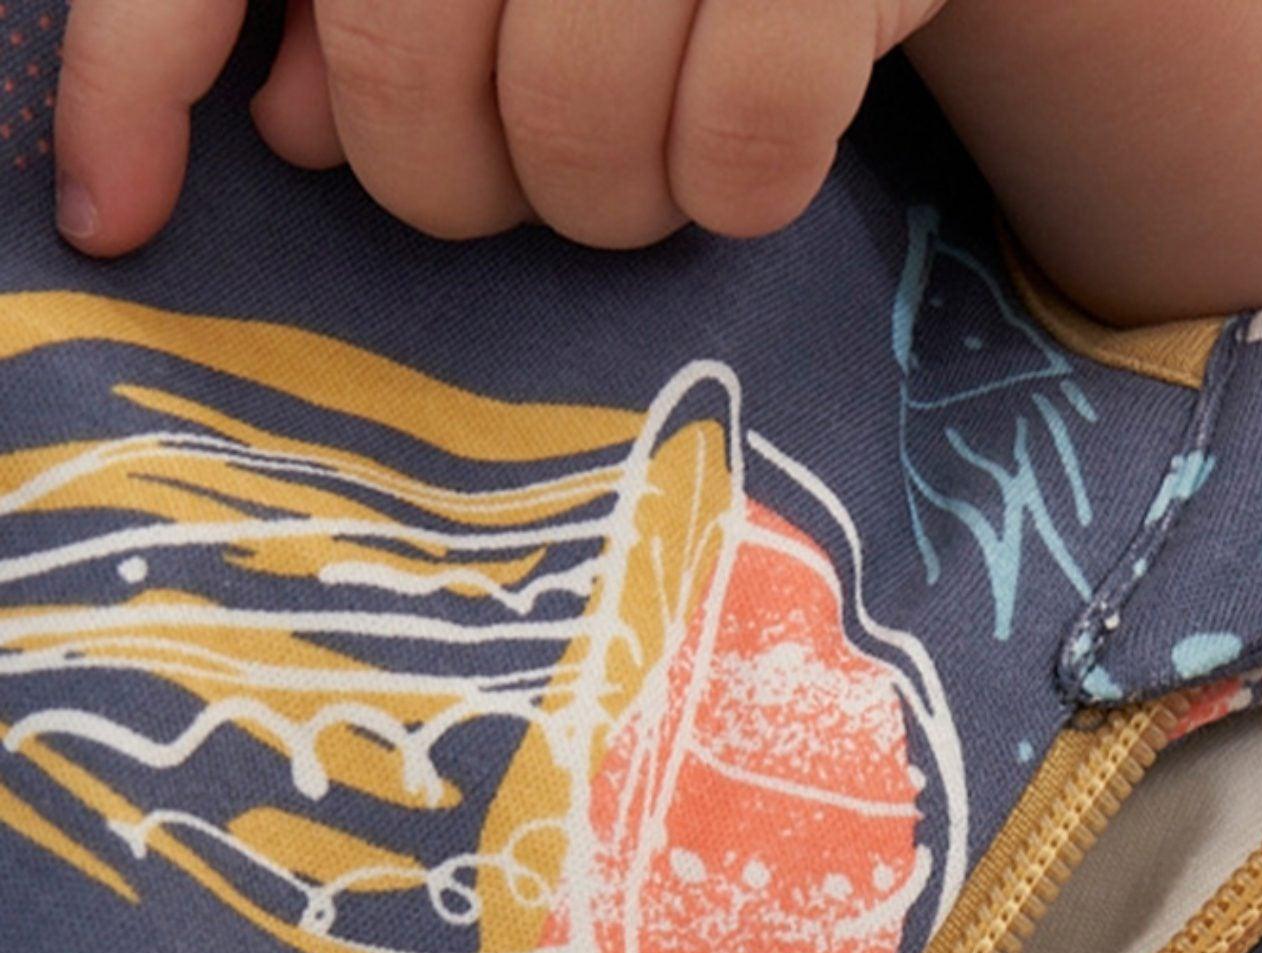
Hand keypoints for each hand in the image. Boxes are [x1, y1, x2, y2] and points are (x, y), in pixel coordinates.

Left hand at [51, 0, 942, 255]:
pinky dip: (739, 194)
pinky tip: (744, 165)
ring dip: (611, 206)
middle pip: (404, 85)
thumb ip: (351, 7)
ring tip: (650, 152)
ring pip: (579, 140)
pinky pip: (744, 153)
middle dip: (452, 183)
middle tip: (521, 167)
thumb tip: (287, 123)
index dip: (134, 85)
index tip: (117, 221)